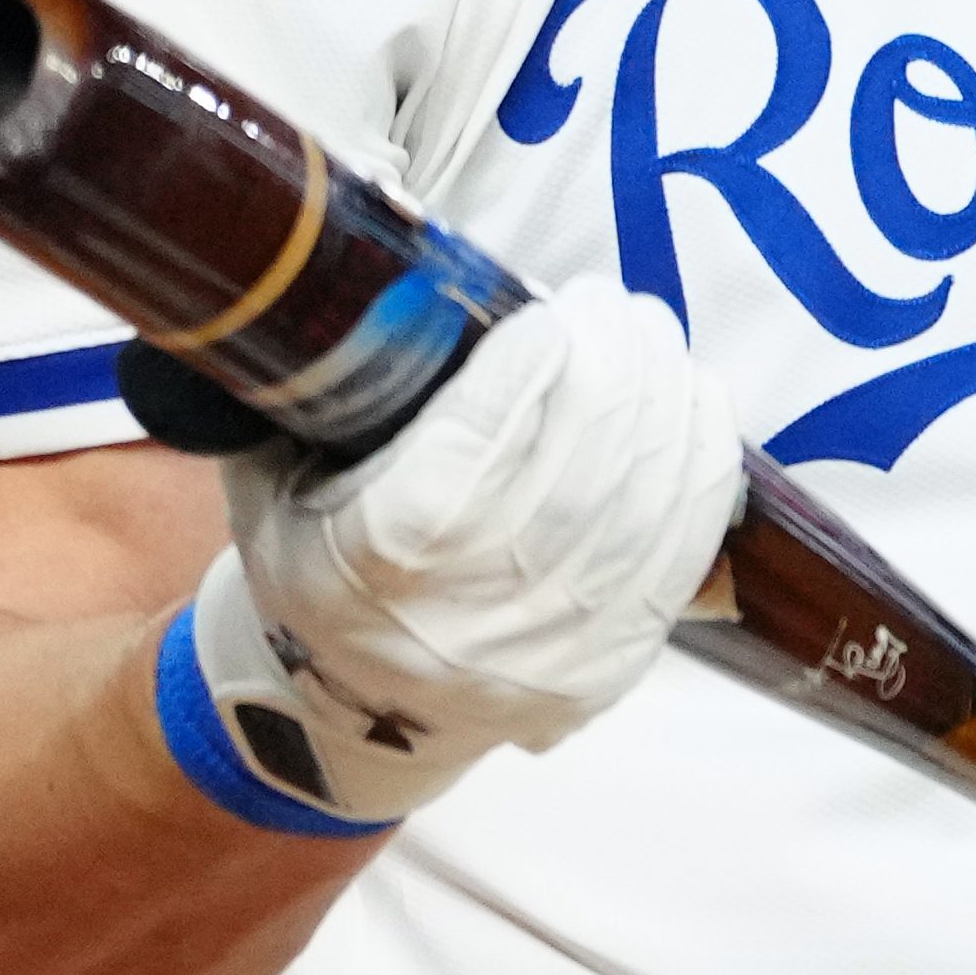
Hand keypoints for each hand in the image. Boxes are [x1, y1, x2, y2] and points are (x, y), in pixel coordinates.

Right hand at [210, 291, 735, 806]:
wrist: (363, 709)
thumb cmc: (320, 568)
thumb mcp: (273, 483)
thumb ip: (313, 390)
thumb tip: (370, 264)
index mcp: (374, 562)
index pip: (466, 456)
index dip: (523, 374)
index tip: (548, 311)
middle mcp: (469, 614)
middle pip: (574, 472)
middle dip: (609, 367)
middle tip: (609, 304)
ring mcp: (551, 649)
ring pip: (641, 503)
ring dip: (662, 399)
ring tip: (650, 334)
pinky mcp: (613, 664)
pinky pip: (684, 548)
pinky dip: (701, 461)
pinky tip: (696, 396)